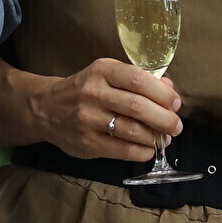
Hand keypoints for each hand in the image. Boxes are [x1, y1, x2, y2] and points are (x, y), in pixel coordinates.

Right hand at [31, 58, 182, 161]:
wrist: (46, 108)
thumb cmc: (84, 89)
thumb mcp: (107, 75)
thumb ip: (138, 80)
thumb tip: (169, 90)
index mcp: (102, 71)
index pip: (138, 80)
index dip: (162, 94)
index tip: (176, 103)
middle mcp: (94, 93)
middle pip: (138, 107)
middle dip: (165, 119)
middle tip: (176, 126)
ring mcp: (89, 119)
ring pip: (132, 130)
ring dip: (156, 137)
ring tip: (164, 138)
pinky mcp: (88, 143)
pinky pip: (123, 150)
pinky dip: (142, 151)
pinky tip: (149, 149)